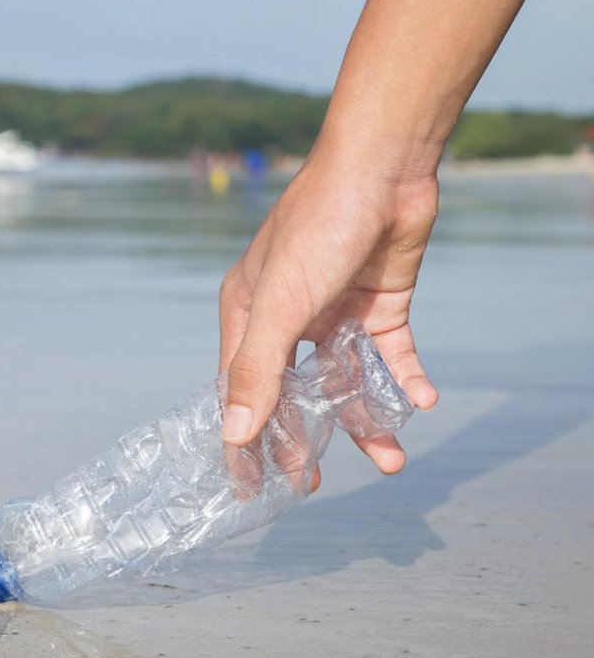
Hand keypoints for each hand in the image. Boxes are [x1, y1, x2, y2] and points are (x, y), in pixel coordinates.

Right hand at [218, 151, 440, 475]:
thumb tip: (234, 436)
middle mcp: (288, 318)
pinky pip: (390, 357)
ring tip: (392, 460)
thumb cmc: (318, 228)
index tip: (251, 487)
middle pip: (293, 393)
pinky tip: (422, 400)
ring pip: (347, 381)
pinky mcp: (380, 306)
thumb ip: (257, 371)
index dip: (244, 439)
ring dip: (367, 420)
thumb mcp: (281, 305)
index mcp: (248, 315)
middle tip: (316, 483)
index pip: (240, 390)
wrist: (384, 170)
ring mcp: (335, 313)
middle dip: (305, 438)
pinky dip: (404, 380)